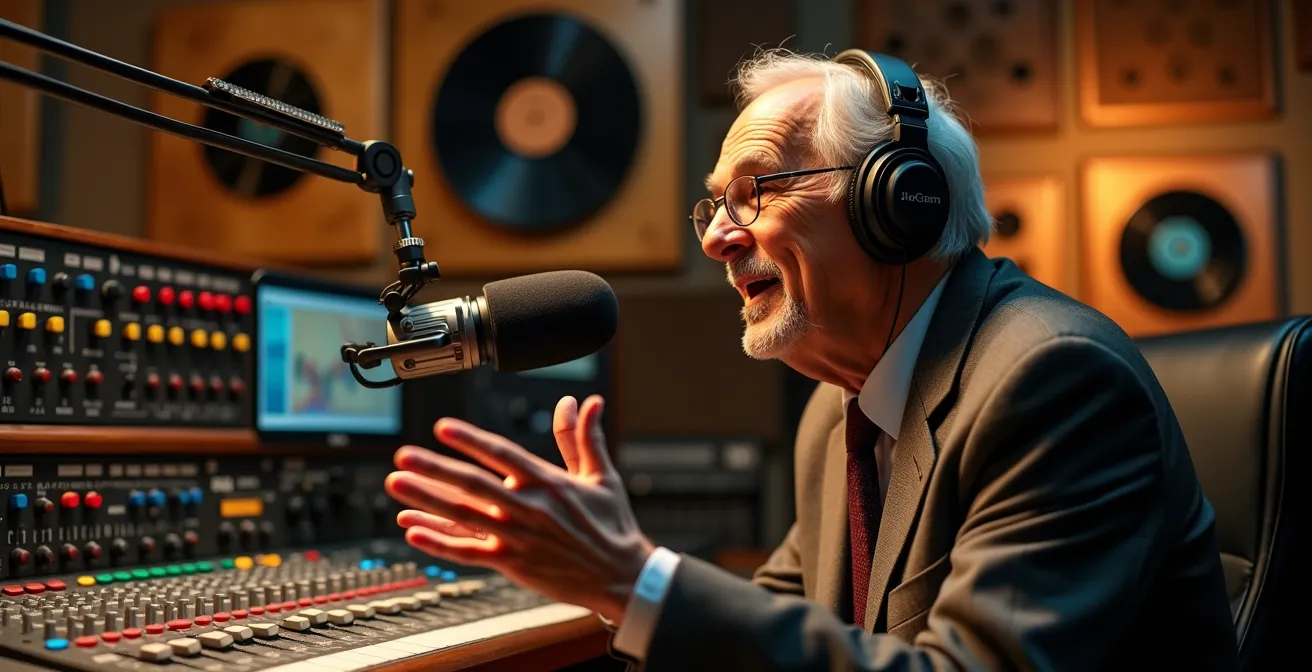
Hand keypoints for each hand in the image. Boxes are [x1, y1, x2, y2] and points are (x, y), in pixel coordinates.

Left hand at [385, 395, 654, 622]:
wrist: (621, 576)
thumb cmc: (612, 526)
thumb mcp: (601, 476)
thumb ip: (582, 437)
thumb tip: (583, 402)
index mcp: (548, 482)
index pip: (502, 455)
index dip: (470, 440)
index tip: (442, 426)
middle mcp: (529, 508)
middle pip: (473, 484)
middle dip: (434, 469)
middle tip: (403, 455)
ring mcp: (517, 538)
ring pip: (463, 517)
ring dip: (426, 500)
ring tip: (398, 485)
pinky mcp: (512, 563)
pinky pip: (468, 553)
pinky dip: (439, 543)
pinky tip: (413, 532)